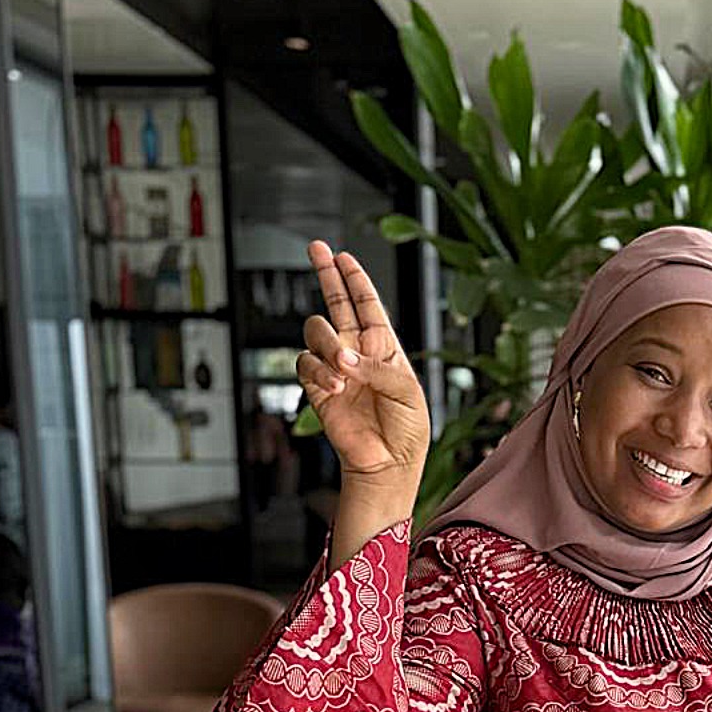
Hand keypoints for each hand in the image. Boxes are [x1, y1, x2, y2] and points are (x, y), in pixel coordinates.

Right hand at [297, 241, 429, 488]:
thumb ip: (378, 367)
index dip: (355, 279)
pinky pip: (304, 363)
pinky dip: (318, 371)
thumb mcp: (407, 391)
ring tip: (344, 370)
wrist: (388, 462)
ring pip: (315, 331)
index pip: (366, 304)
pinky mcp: (317, 387)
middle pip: (335, 303)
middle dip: (326, 274)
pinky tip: (335, 386)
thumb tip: (345, 357)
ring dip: (328, 345)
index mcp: (383, 346)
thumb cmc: (407, 428)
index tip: (342, 255)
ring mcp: (335, 368)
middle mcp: (356, 352)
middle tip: (316, 249)